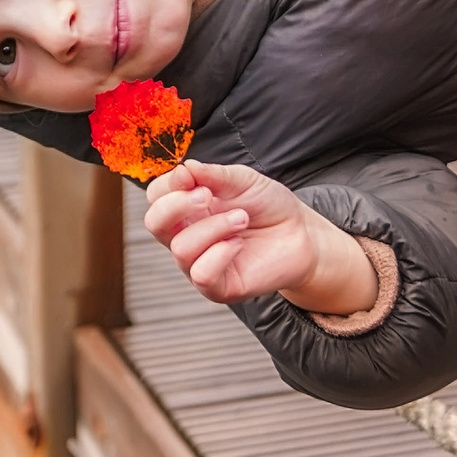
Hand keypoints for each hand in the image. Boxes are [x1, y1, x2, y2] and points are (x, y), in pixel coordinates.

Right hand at [143, 159, 378, 312]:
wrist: (301, 234)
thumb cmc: (269, 206)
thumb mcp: (243, 179)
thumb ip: (212, 174)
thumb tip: (181, 169)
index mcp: (187, 208)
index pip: (156, 197)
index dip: (168, 185)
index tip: (191, 176)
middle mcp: (186, 235)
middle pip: (154, 223)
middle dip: (178, 205)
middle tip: (208, 196)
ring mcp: (198, 263)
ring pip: (180, 248)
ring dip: (214, 227)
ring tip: (241, 219)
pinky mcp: (217, 287)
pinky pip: (201, 274)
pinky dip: (221, 254)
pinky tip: (239, 244)